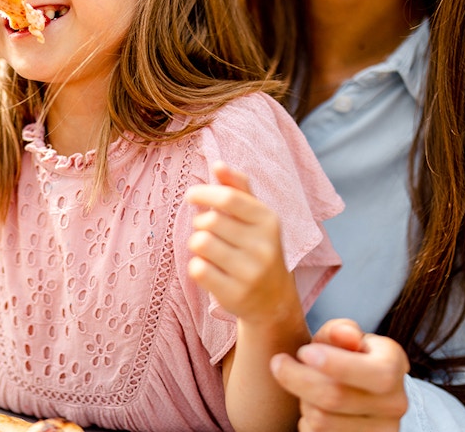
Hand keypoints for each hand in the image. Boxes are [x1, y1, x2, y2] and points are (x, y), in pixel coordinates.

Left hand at [185, 162, 299, 324]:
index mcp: (269, 220)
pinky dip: (197, 266)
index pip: (228, 198)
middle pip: (209, 222)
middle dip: (200, 223)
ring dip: (197, 244)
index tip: (191, 196)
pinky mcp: (235, 294)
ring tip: (209, 251)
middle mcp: (263, 246)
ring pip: (200, 244)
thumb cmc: (258, 248)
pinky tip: (210, 270)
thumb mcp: (257, 217)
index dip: (203, 193)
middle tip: (207, 231)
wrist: (273, 300)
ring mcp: (250, 272)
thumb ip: (238, 188)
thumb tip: (218, 164)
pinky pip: (197, 270)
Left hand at [270, 319, 409, 431]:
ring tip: (304, 389)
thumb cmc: (342, 356)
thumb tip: (346, 335)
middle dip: (298, 379)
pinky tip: (311, 409)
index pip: (374, 372)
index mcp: (394, 366)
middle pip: (336, 398)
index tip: (302, 352)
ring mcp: (382, 431)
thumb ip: (339, 331)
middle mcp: (395, 403)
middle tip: (279, 363)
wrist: (354, 389)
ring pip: (322, 421)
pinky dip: (306, 423)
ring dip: (302, 402)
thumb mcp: (340, 337)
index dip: (334, 363)